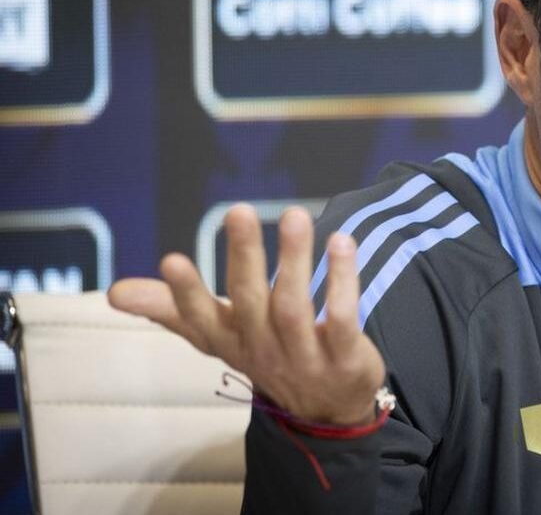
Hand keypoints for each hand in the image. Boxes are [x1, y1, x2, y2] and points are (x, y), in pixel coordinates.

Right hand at [108, 204, 385, 426]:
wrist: (328, 412)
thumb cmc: (268, 355)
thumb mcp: (220, 337)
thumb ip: (173, 310)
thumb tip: (113, 292)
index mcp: (230, 341)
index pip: (201, 320)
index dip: (185, 294)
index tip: (171, 259)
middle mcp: (264, 350)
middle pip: (250, 303)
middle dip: (243, 257)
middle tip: (238, 210)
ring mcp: (306, 359)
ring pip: (294, 306)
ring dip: (294, 259)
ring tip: (295, 215)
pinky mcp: (346, 360)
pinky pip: (343, 319)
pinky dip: (342, 282)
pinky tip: (343, 244)